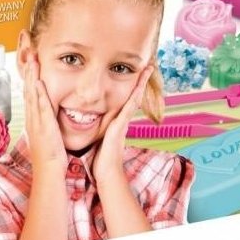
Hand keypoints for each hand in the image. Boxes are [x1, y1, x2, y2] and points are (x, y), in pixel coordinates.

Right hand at [24, 54, 67, 173]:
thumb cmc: (52, 155)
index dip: (30, 77)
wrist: (49, 171)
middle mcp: (32, 118)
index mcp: (34, 119)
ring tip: (32, 61)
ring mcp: (36, 122)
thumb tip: (53, 112)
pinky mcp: (43, 127)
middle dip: (28, 71)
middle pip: (28, 89)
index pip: (30, 93)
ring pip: (32, 95)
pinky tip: (37, 83)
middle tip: (29, 54)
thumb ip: (50, 122)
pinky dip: (38, 95)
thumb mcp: (49, 134)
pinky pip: (40, 107)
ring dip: (31, 77)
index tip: (32, 62)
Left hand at [92, 65, 153, 181]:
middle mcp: (123, 120)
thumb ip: (100, 131)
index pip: (126, 100)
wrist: (106, 173)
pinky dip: (135, 96)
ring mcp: (123, 123)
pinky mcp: (120, 127)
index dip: (132, 87)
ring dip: (141, 83)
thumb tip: (90, 123)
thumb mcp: (100, 139)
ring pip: (134, 98)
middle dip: (141, 81)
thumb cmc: (101, 159)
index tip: (136, 75)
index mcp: (117, 122)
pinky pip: (129, 108)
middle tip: (149, 66)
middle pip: (134, 95)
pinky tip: (138, 87)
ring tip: (148, 69)